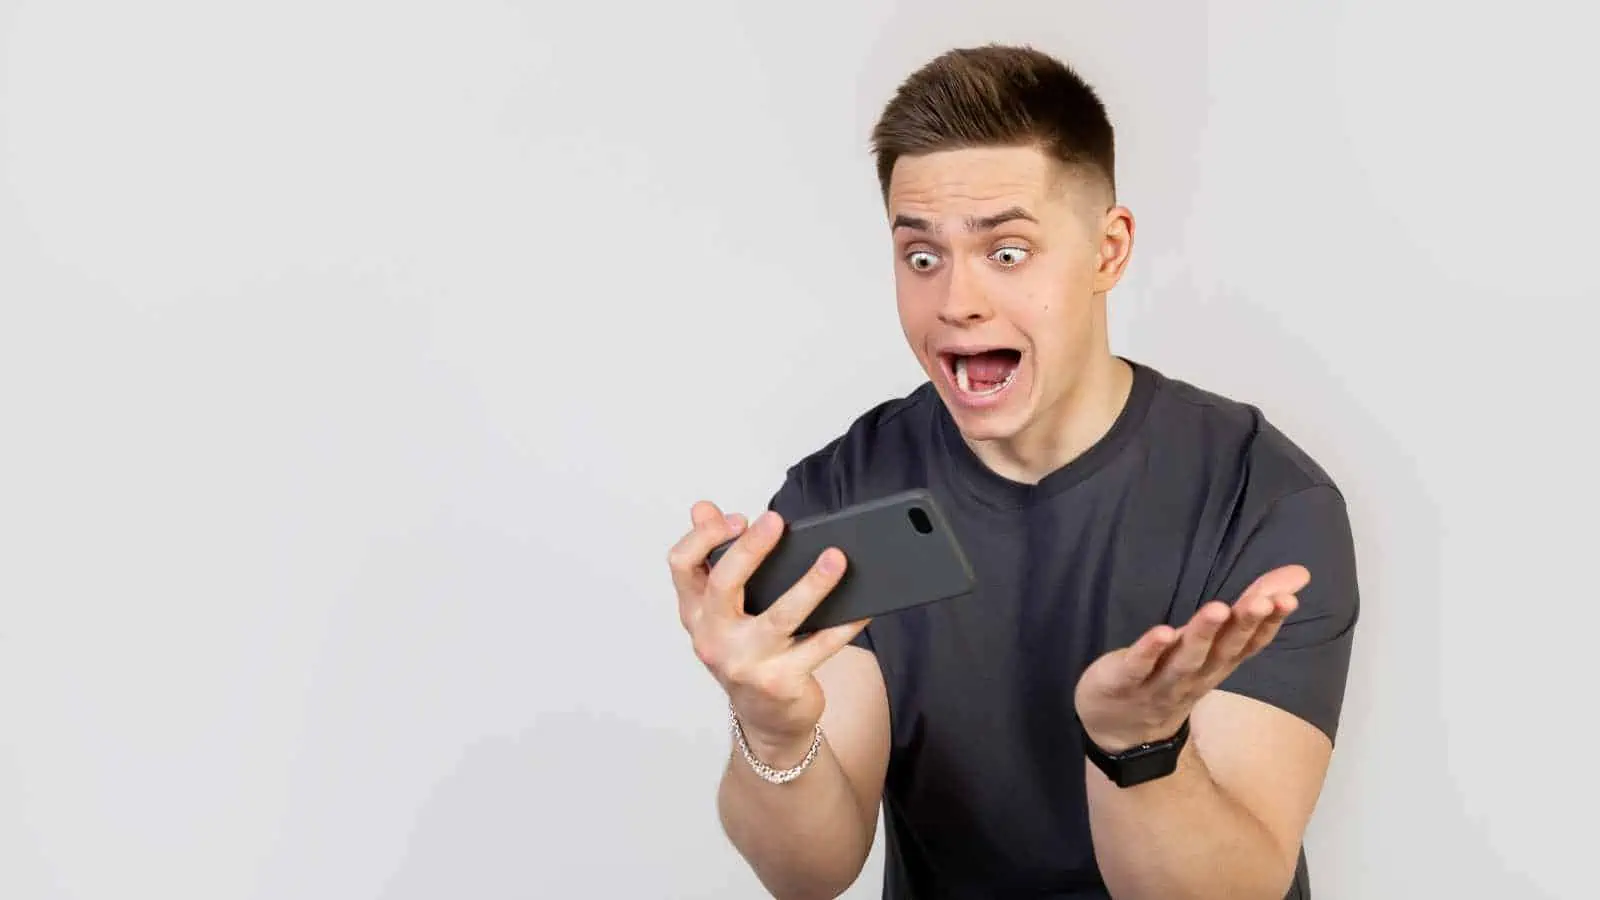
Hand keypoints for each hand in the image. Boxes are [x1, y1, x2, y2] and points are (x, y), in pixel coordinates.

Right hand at [669, 501, 868, 761]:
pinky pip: (819, 646)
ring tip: (836, 558)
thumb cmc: (747, 652)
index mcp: (696, 613)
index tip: (736, 517)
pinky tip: (862, 606)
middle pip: (724, 584)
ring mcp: (745, 663)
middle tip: (777, 521)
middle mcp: (713, 638)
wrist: (767, 720)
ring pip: (781, 617)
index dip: (703, 537)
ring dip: (811, 584)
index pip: (681, 565)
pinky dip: (845, 624)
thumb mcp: (724, 611)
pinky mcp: (780, 682)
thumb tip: (703, 507)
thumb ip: (715, 558)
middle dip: (750, 549)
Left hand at [1074, 565, 1309, 752]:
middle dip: (1245, 625)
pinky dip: (1151, 650)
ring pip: (1186, 658)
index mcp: (1217, 663)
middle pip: (1224, 650)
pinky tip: (1162, 631)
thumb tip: (1299, 573)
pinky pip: (1140, 665)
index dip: (1269, 622)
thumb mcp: (1211, 641)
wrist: (1123, 731)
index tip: (1288, 598)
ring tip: (1218, 608)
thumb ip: (1248, 608)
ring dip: (1203, 634)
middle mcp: (1196, 675)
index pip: (1249, 643)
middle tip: (1265, 601)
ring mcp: (1161, 682)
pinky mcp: (1125, 681)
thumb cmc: (1174, 675)